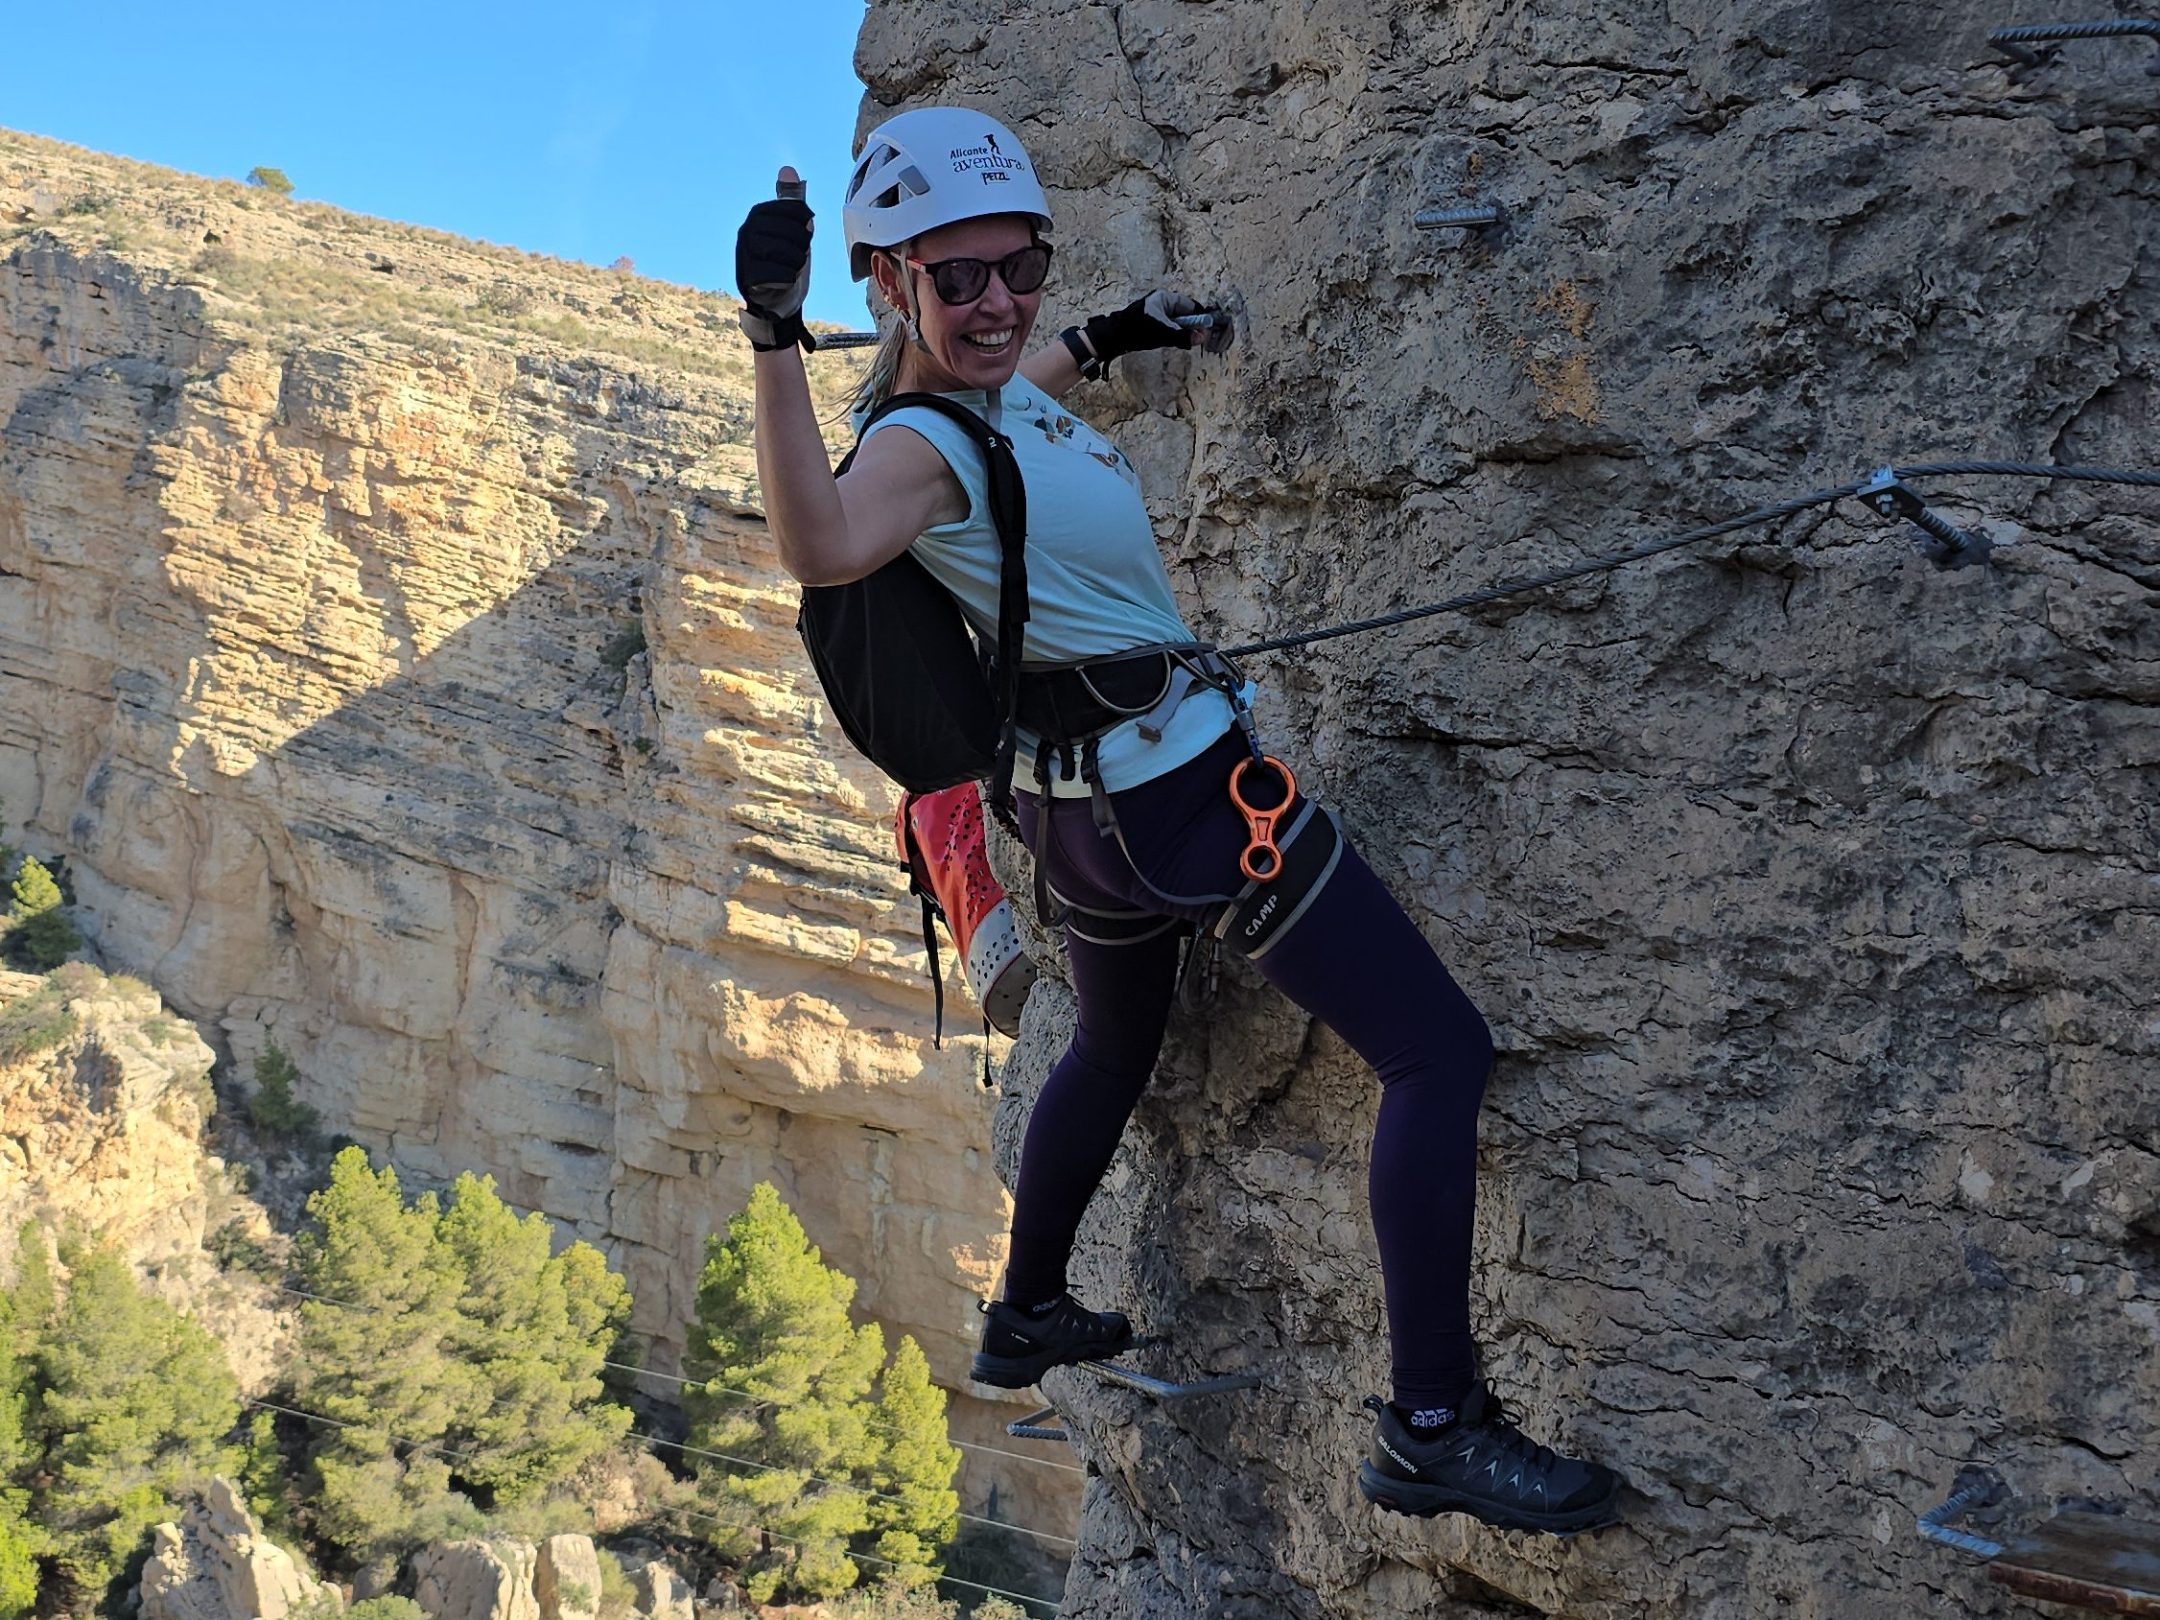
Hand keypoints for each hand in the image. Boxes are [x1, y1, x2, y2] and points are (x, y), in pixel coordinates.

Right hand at [737, 166, 813, 351]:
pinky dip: (787, 279)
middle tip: (796, 257)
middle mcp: (747, 231)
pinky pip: (775, 273)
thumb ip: (791, 202)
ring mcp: (744, 254)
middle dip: (802, 247)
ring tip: (791, 269)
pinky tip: (785, 280)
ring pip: (785, 252)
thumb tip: (788, 168)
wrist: (776, 303)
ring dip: (796, 264)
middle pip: (793, 232)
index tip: (803, 236)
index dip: (807, 225)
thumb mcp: (794, 229)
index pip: (796, 210)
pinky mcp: (746, 278)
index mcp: (759, 215)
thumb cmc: (786, 262)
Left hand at [1136, 290, 1233, 355]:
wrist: (1113, 336)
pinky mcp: (1149, 322)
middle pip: (1183, 313)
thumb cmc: (1137, 330)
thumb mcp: (1164, 333)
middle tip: (1194, 338)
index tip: (1204, 329)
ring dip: (1179, 332)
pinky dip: (1170, 334)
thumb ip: (1183, 336)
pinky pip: (1166, 327)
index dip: (1198, 317)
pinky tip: (1167, 341)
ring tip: (1179, 341)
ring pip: (1175, 322)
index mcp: (1164, 298)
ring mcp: (1154, 312)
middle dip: (1189, 326)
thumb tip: (1201, 337)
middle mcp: (1160, 302)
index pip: (1189, 305)